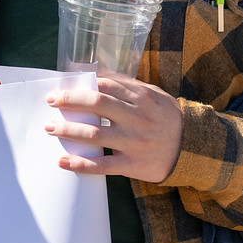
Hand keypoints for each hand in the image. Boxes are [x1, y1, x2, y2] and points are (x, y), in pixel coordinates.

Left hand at [45, 75, 184, 183]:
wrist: (192, 150)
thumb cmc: (167, 119)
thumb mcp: (154, 96)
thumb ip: (128, 86)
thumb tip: (96, 77)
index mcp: (142, 97)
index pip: (106, 86)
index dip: (82, 85)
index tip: (63, 87)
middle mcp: (137, 118)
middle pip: (97, 104)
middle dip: (70, 101)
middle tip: (51, 101)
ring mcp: (134, 142)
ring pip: (95, 134)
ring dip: (68, 130)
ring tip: (50, 127)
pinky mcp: (133, 164)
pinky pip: (102, 165)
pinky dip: (80, 164)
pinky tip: (63, 161)